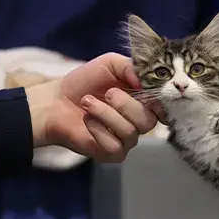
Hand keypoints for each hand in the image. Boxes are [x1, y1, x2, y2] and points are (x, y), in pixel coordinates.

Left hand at [27, 52, 164, 161]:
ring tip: (87, 102)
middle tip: (107, 93)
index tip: (145, 92)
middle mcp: (139, 122)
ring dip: (106, 114)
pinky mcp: (112, 154)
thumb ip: (131, 66)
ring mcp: (127, 140)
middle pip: (149, 121)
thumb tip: (146, 81)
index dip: (158, 102)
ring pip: (130, 133)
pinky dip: (98, 130)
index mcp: (144, 102)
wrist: (54, 101)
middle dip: (126, 105)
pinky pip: (115, 146)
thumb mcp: (110, 64)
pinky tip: (87, 121)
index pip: (163, 108)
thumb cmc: (84, 82)